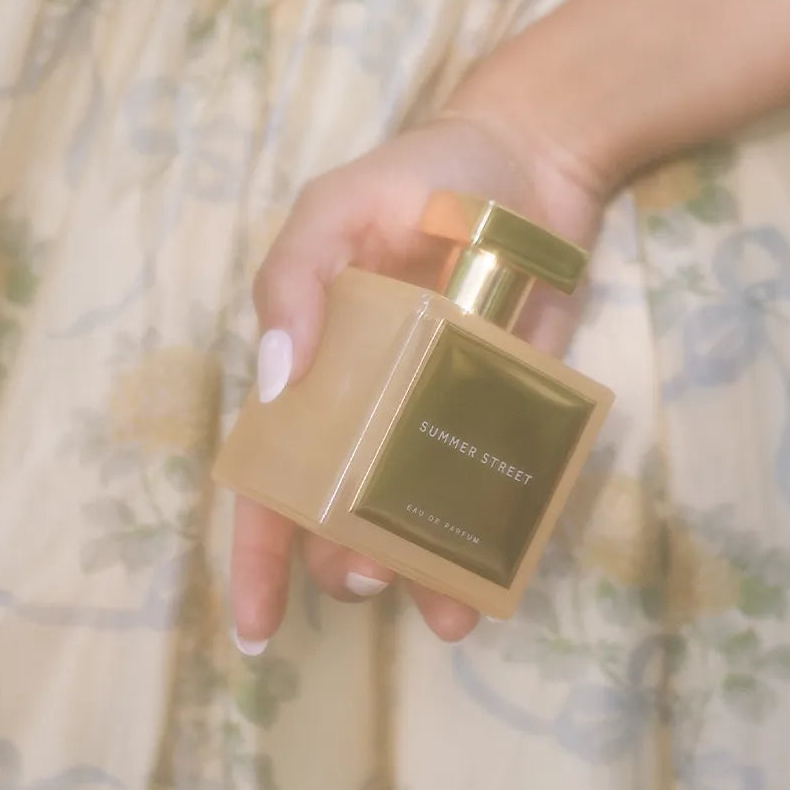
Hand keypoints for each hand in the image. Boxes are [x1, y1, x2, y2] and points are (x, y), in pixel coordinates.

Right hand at [229, 105, 607, 650]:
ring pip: (421, 523)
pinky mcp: (510, 419)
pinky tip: (494, 580)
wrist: (537, 161)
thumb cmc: (422, 175)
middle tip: (366, 582)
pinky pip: (497, 494)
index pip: (271, 477)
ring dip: (424, 577)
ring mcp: (444, 423)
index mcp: (319, 375)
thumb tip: (274, 384)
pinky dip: (494, 541)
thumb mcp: (337, 209)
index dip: (257, 554)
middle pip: (342, 518)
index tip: (252, 628)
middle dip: (343, 567)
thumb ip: (293, 282)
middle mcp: (375, 415)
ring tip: (444, 611)